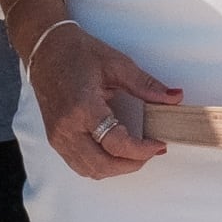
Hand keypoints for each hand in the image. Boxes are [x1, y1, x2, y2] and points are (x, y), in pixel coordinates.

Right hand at [15, 2, 173, 181]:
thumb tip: (175, 97)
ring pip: (88, 170)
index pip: (115, 143)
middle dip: (131, 164)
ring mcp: (57, 137)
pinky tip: (117, 152)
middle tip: (152, 151)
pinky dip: (100, 165)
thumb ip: (146, 86)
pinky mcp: (54, 139)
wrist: (46, 51)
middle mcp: (66, 129)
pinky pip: (78, 164)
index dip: (141, 149)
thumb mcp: (118, 65)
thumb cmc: (79, 53)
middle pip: (101, 165)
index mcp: (83, 109)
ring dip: (116, 168)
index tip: (160, 145)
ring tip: (138, 152)